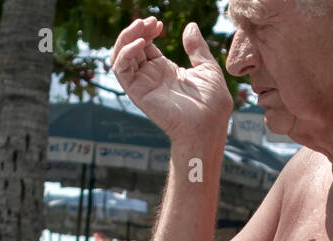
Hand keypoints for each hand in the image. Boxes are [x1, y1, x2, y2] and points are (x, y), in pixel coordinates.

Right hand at [109, 18, 232, 141]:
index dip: (148, 31)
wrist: (208, 125)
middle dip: (136, 30)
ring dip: (126, 38)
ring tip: (141, 27)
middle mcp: (151, 77)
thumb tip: (190, 26)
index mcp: (165, 70)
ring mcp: (143, 84)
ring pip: (121, 57)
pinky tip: (140, 44)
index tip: (159, 23)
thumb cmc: (212, 104)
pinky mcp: (138, 92)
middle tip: (150, 22)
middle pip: (131, 48)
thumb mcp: (208, 68)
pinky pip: (121, 71)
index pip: (146, 45)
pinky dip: (125, 54)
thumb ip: (197, 48)